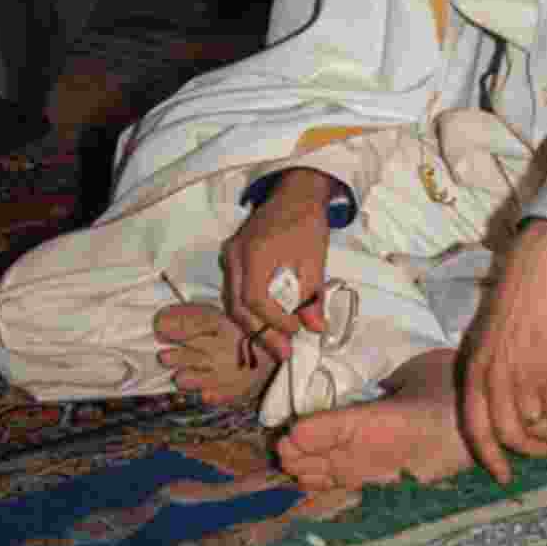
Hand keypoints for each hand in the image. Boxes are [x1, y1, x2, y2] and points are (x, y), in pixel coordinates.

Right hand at [222, 168, 333, 361]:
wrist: (296, 193)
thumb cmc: (306, 222)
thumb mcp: (315, 259)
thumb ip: (312, 295)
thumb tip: (316, 328)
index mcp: (254, 253)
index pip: (255, 300)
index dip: (273, 321)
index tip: (295, 331)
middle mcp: (234, 255)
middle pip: (237, 306)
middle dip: (260, 332)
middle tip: (283, 352)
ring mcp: (230, 255)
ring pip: (233, 301)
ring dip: (254, 324)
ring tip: (277, 341)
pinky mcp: (233, 256)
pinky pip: (235, 290)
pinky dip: (250, 309)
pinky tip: (268, 320)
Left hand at [461, 219, 546, 482]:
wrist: (537, 272)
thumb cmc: (515, 301)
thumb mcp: (487, 339)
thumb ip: (490, 372)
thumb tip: (504, 406)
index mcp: (474, 370)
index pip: (475, 428)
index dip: (489, 458)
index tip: (504, 477)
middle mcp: (494, 378)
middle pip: (510, 435)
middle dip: (533, 450)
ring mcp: (523, 376)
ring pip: (539, 428)